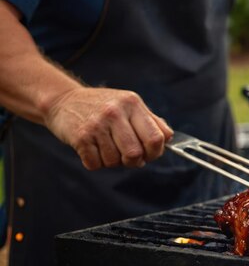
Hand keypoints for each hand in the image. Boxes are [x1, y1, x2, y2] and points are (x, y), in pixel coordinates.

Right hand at [43, 87, 173, 169]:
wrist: (64, 100)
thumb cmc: (102, 106)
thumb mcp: (130, 104)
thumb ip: (151, 121)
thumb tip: (168, 139)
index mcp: (133, 104)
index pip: (156, 138)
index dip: (155, 153)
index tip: (150, 154)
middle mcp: (115, 112)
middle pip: (135, 154)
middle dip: (134, 161)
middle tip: (128, 157)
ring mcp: (97, 124)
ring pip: (115, 161)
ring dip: (112, 161)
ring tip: (107, 147)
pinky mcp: (80, 137)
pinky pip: (95, 164)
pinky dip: (95, 163)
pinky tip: (93, 149)